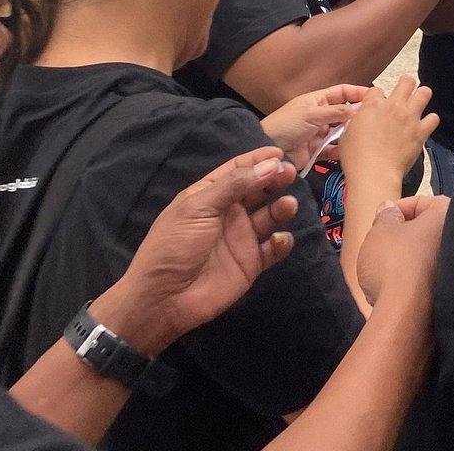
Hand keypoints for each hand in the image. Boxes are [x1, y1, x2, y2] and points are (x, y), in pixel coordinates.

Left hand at [94, 149, 298, 353]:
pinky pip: (274, 249)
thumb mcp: (199, 207)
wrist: (163, 299)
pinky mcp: (250, 263)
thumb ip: (235, 185)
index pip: (237, 171)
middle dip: (274, 179)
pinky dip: (282, 242)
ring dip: (281, 208)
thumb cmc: (175, 245)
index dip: (257, 160)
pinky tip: (278, 240)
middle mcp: (227, 214)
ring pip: (270, 216)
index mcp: (209, 196)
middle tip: (289, 173)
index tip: (279, 153)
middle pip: (257, 190)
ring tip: (287, 205)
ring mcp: (240, 238)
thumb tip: (272, 164)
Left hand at [261, 84, 370, 171]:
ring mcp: (320, 133)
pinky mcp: (317, 151)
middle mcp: (321, 115)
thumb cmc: (285, 125)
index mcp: (318, 100)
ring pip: (342, 132)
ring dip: (351, 134)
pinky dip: (342, 151)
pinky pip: (334, 150)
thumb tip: (359, 109)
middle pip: (345, 113)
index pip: (342, 93)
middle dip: (357, 116)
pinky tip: (351, 151)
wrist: (267, 149)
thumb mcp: (312, 113)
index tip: (375, 97)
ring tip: (364, 136)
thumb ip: (336, 111)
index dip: (358, 93)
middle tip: (373, 120)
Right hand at [342, 76, 439, 186]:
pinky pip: (434, 118)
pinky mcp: (421, 132)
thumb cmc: (358, 157)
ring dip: (421, 96)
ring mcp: (409, 118)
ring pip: (424, 93)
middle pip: (406, 81)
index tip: (376, 103)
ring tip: (418, 102)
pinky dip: (430, 121)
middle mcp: (394, 107)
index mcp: (374, 105)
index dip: (375, 96)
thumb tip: (359, 119)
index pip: (376, 89)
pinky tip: (425, 125)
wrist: (374, 173)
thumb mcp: (346, 134)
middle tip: (404, 91)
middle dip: (406, 84)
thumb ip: (356, 121)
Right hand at [356, 194, 448, 309]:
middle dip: (404, 234)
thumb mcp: (380, 230)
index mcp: (448, 214)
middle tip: (383, 241)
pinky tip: (396, 287)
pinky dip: (414, 278)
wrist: (407, 314)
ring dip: (408, 257)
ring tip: (386, 267)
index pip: (424, 201)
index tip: (383, 219)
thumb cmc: (395, 263)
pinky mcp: (450, 292)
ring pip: (428, 254)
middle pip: (427, 229)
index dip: (399, 208)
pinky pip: (429, 278)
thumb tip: (390, 208)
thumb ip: (386, 215)